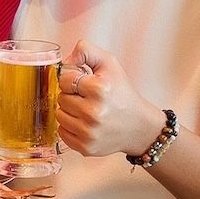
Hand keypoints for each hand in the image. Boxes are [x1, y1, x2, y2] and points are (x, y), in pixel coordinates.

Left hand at [55, 39, 165, 157]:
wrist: (140, 127)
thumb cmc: (122, 93)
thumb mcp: (109, 64)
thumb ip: (86, 51)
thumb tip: (66, 59)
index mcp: (99, 89)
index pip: (64, 79)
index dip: (73, 79)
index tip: (85, 83)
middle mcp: (94, 112)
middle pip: (61, 98)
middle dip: (72, 95)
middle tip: (88, 98)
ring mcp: (89, 132)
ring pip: (59, 115)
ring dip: (70, 111)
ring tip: (88, 110)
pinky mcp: (85, 147)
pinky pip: (62, 132)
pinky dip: (70, 127)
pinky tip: (86, 124)